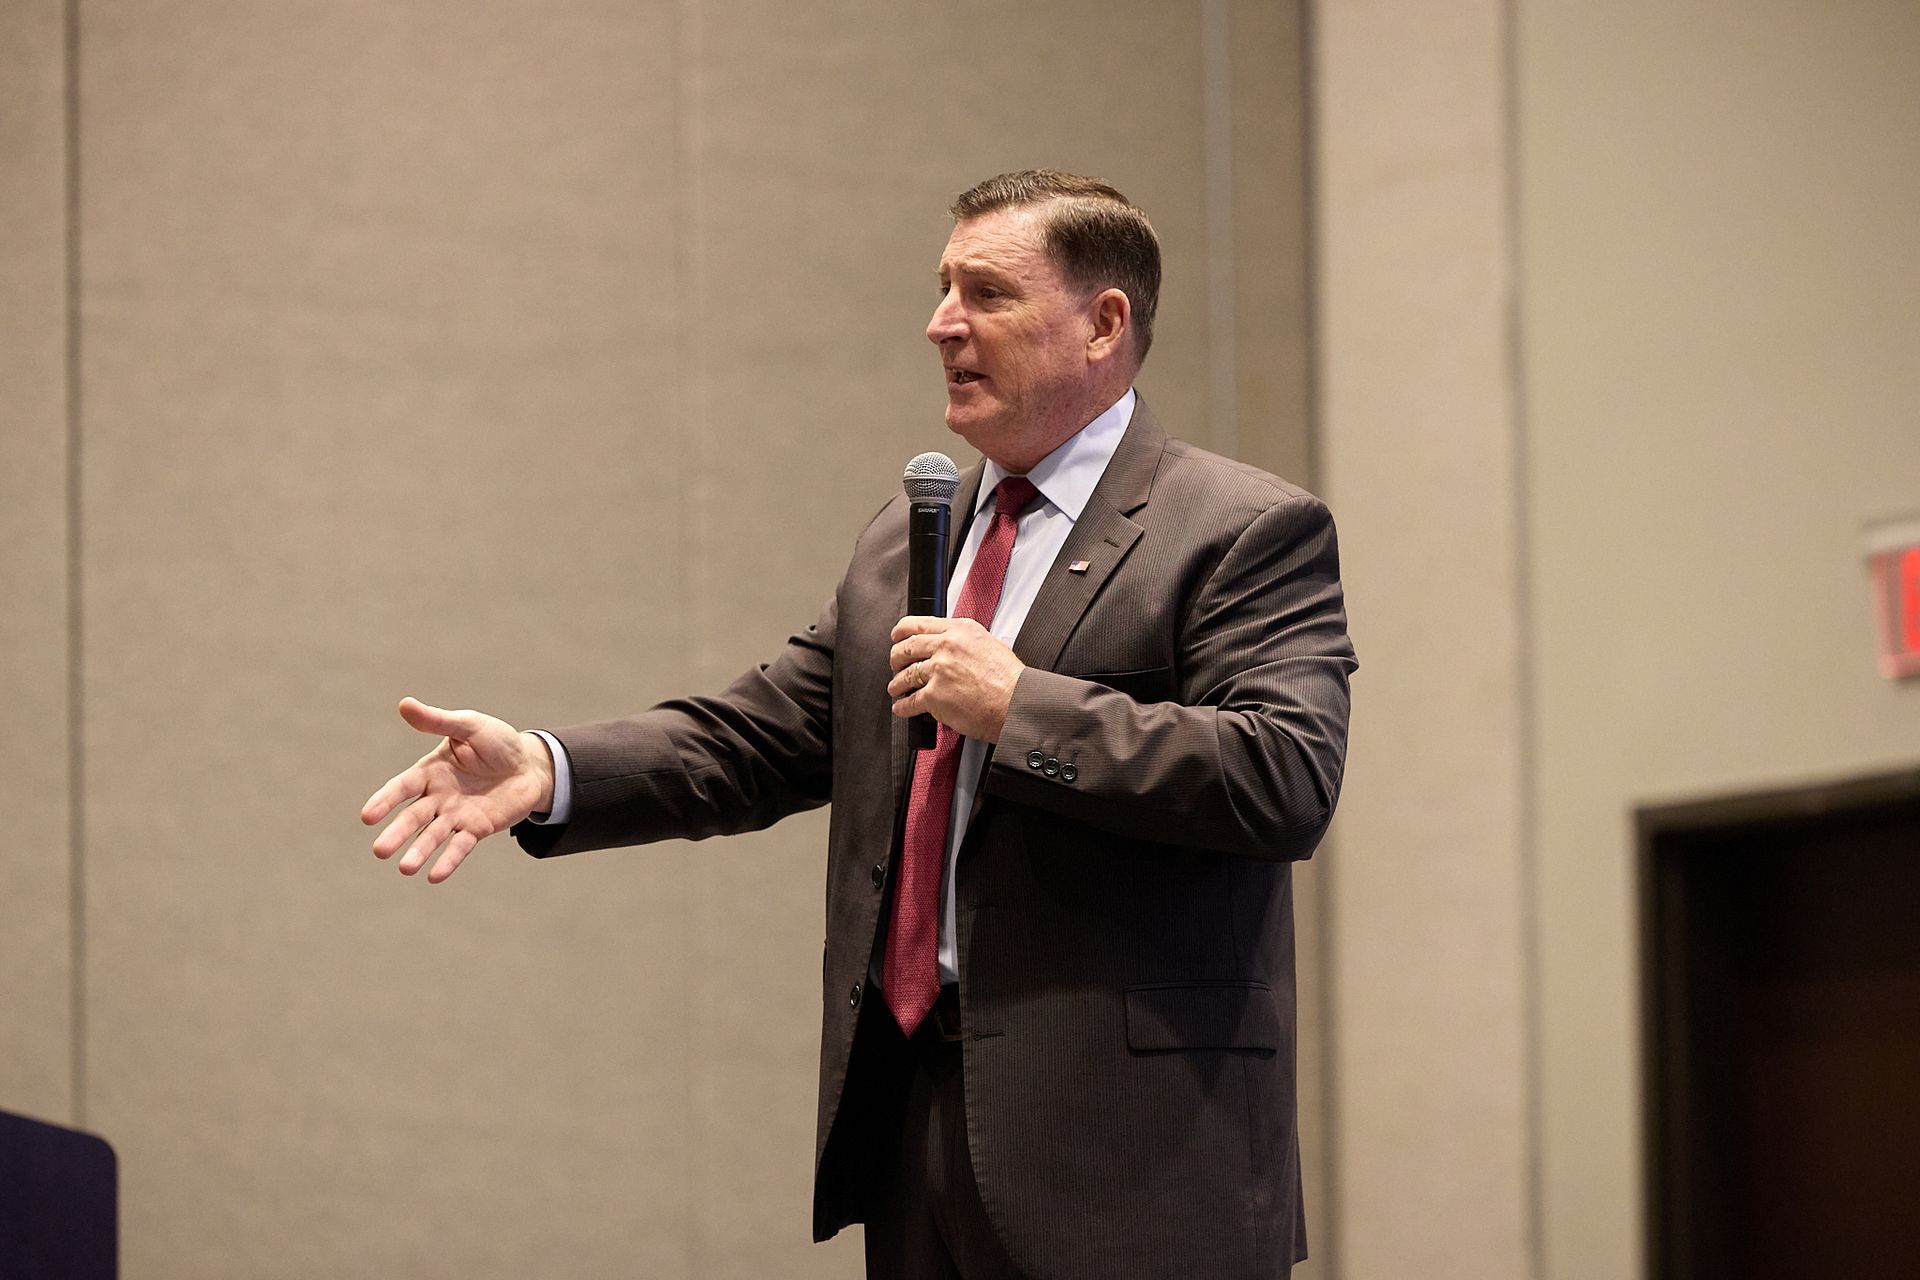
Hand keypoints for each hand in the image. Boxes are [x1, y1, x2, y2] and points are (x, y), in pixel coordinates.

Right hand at [360, 698, 555, 882]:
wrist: (530, 765)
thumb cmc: (497, 741)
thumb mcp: (470, 725)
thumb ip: (439, 721)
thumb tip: (405, 704)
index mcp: (430, 771)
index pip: (402, 787)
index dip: (385, 800)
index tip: (368, 816)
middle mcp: (438, 796)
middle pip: (413, 817)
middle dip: (397, 833)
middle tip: (379, 851)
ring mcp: (456, 815)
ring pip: (433, 836)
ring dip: (419, 852)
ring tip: (406, 869)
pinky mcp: (477, 829)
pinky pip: (460, 846)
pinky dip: (448, 861)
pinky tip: (435, 876)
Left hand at [887, 616, 1024, 742]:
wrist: (1015, 704)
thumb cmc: (1009, 680)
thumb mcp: (988, 644)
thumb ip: (963, 640)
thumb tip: (947, 644)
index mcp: (960, 630)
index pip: (918, 624)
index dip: (901, 631)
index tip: (897, 636)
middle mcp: (947, 647)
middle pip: (906, 648)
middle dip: (895, 658)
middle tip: (896, 664)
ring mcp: (938, 671)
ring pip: (904, 675)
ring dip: (897, 684)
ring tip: (897, 689)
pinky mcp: (934, 696)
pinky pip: (909, 701)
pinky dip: (903, 707)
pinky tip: (903, 708)